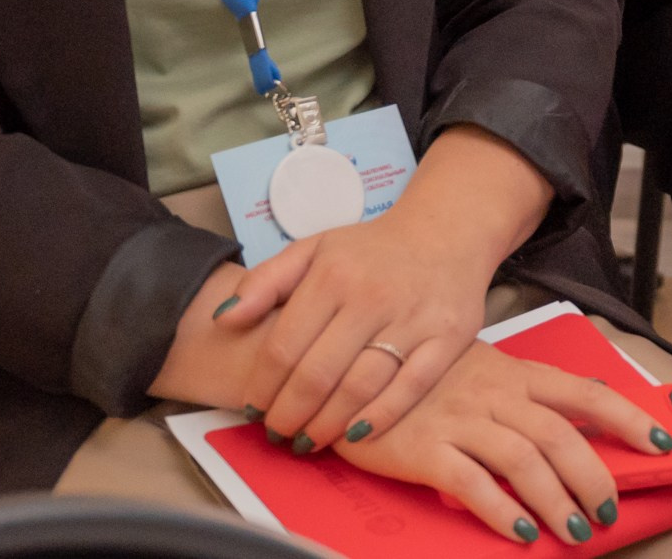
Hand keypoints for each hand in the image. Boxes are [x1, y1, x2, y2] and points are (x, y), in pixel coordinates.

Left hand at [216, 125, 553, 450]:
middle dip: (289, 414)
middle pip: (318, 374)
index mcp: (333, 275)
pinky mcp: (449, 336)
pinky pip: (411, 387)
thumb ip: (265, 282)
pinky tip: (356, 434)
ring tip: (307, 440)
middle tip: (277, 434)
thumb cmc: (371, 250)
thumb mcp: (314, 249)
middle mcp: (372, 297)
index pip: (284, 347)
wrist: (447, 231)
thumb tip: (222, 319)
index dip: (263, 387)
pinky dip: (381, 416)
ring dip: (326, 424)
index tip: (253, 410)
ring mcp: (413, 318)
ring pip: (360, 387)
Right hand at [336, 340, 671, 544]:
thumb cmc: (422, 375)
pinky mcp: (425, 448)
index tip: (661, 442)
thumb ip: (524, 394)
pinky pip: (470, 482)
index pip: (585, 392)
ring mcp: (460, 419)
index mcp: (515, 373)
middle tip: (608, 509)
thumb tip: (579, 415)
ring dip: (556, 498)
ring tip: (574, 531)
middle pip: (560, 433)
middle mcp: (495, 393)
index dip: (627, 418)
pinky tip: (519, 531)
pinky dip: (500, 509)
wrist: (350, 363)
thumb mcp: (481, 370)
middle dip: (592, 474)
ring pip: (524, 458)